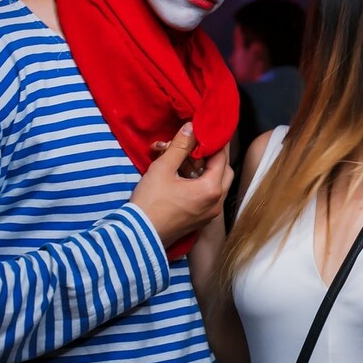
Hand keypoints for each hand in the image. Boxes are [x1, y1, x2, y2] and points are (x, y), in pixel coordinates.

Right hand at [132, 123, 233, 247]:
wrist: (138, 236)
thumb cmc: (150, 202)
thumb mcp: (163, 168)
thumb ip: (180, 146)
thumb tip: (192, 127)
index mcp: (211, 189)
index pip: (221, 157)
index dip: (215, 142)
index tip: (208, 130)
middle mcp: (216, 202)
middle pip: (224, 171)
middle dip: (212, 156)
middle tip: (197, 145)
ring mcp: (210, 214)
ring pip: (216, 184)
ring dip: (205, 170)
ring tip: (185, 159)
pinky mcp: (201, 219)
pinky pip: (208, 196)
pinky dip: (200, 183)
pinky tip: (183, 175)